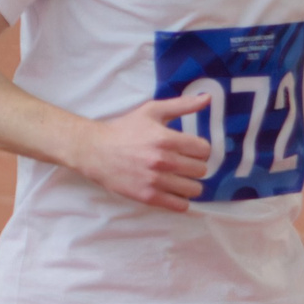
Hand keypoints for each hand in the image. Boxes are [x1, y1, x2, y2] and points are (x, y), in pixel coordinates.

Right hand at [74, 93, 212, 211]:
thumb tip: (208, 98)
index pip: (204, 150)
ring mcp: (155, 181)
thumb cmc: (125, 129)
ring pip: (194, 189)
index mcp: (166, 138)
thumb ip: (182, 105)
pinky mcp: (148, 196)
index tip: (191, 150)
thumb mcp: (152, 111)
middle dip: (195, 166)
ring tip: (180, 178)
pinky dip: (181, 200)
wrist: (96, 151)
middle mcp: (163, 160)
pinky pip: (180, 206)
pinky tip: (173, 191)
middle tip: (184, 163)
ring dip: (190, 184)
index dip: (200, 149)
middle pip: (201, 170)